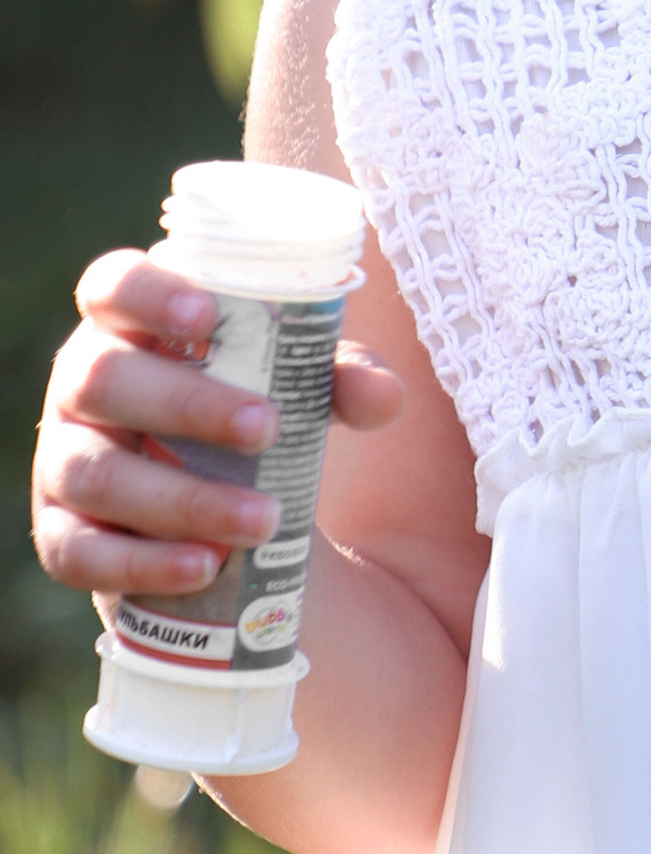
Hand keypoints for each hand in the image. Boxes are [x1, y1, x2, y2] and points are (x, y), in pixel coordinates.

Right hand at [30, 251, 404, 604]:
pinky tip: (203, 568)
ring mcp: (62, 460)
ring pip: (96, 473)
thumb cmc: (249, 412)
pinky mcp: (63, 534)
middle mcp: (82, 385)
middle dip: (186, 405)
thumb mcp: (300, 387)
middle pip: (103, 380)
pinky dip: (141, 564)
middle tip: (267, 429)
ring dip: (181, 498)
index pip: (112, 285)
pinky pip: (78, 553)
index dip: (147, 295)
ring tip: (263, 521)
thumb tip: (384, 396)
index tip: (205, 317)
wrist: (210, 505)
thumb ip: (341, 379)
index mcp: (129, 325)